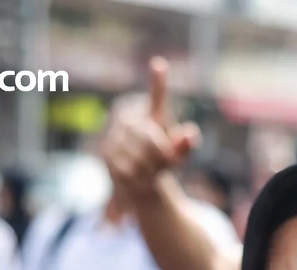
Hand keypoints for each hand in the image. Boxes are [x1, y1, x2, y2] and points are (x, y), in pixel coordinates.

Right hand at [99, 57, 199, 199]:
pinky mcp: (106, 150)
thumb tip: (190, 133)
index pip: (157, 96)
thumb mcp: (178, 154)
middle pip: (147, 137)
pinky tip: (138, 175)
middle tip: (168, 163)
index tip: (160, 65)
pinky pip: (126, 168)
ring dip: (149, 168)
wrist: (137, 176)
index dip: (158, 82)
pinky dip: (137, 177)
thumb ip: (185, 145)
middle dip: (160, 155)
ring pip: (136, 155)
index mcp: (151, 111)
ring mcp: (115, 133)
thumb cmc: (161, 159)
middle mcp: (130, 116)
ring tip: (152, 170)